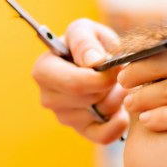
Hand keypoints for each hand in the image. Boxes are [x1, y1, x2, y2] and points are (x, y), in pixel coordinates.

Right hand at [32, 18, 128, 143]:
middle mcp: (48, 97)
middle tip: (119, 75)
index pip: (73, 84)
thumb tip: (93, 62)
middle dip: (109, 87)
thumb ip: (86, 41)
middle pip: (88, 100)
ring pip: (98, 115)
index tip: (116, 68)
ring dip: (116, 100)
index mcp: (44, 70)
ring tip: (116, 86)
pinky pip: (103, 136)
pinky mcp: (81, 130)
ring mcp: (63, 117)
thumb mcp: (86, 30)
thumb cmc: (90, 43)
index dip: (100, 79)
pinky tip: (122, 111)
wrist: (100, 59)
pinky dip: (118, 125)